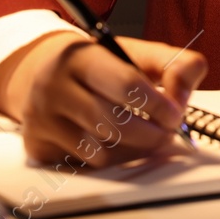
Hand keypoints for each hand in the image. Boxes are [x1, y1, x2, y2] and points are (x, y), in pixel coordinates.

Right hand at [0, 31, 207, 168]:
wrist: (42, 72)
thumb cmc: (100, 65)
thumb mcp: (137, 53)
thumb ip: (174, 65)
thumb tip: (182, 98)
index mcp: (82, 56)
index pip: (127, 84)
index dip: (158, 104)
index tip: (174, 115)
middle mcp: (53, 85)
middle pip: (114, 123)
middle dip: (151, 134)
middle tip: (166, 133)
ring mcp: (41, 118)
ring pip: (101, 151)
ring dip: (133, 150)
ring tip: (143, 137)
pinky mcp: (37, 145)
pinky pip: (86, 165)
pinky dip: (110, 160)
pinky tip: (115, 144)